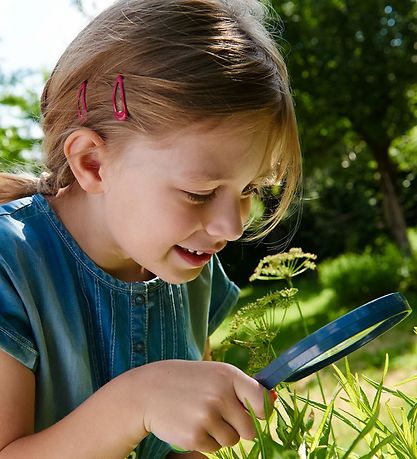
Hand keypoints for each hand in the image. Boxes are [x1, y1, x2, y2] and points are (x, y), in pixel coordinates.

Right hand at [135, 360, 273, 452]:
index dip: (260, 411)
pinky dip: (205, 441)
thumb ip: (241, 387)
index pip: (261, 401)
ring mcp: (207, 417)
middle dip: (238, 427)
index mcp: (229, 376)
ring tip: (201, 415)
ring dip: (220, 434)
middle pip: (250, 429)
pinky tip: (190, 423)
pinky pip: (214, 449)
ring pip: (232, 441)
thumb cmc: (188, 381)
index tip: (252, 412)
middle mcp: (220, 395)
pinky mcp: (195, 436)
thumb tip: (272, 401)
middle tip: (219, 414)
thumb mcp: (214, 374)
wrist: (149, 390)